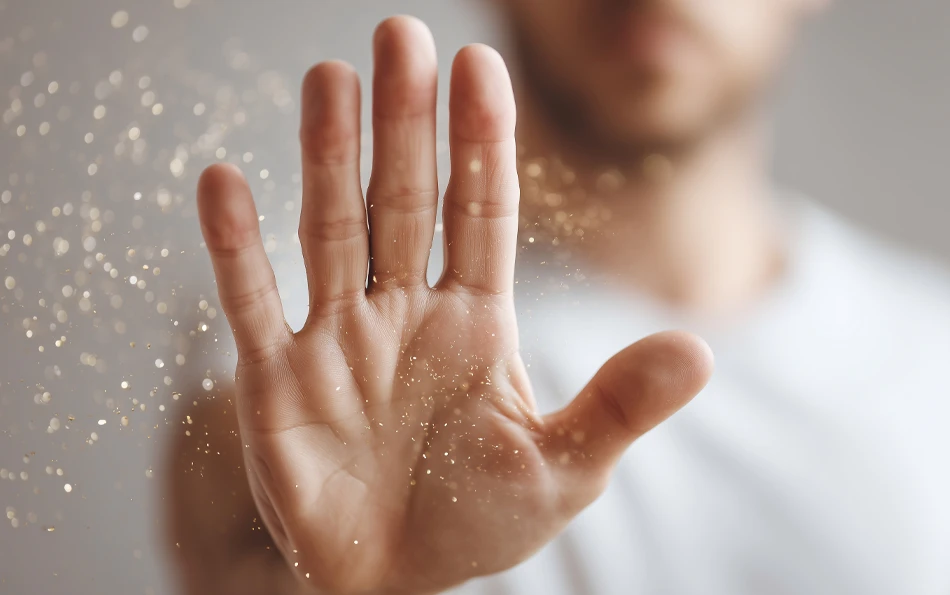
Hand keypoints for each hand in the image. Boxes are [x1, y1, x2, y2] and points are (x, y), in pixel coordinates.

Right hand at [196, 16, 712, 594]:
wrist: (391, 583)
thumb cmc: (476, 524)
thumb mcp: (563, 470)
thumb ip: (620, 407)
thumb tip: (701, 350)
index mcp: (476, 322)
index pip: (480, 212)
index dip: (481, 142)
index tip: (478, 67)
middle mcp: (405, 312)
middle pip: (403, 200)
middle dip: (404, 122)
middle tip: (402, 36)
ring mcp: (338, 338)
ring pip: (331, 229)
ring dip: (326, 155)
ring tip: (328, 78)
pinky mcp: (276, 380)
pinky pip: (251, 301)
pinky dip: (236, 247)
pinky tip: (223, 180)